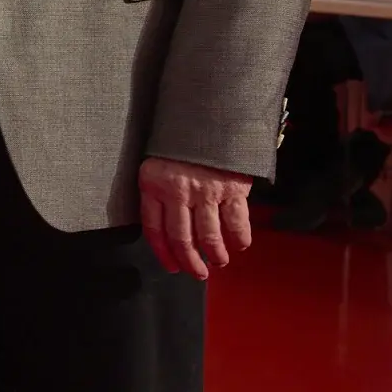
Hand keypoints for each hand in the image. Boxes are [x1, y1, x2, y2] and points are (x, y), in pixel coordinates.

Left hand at [139, 156, 253, 278]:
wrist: (207, 118)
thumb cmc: (179, 146)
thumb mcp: (156, 165)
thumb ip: (158, 193)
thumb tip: (165, 228)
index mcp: (153, 185)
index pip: (154, 230)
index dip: (163, 253)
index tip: (171, 266)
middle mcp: (178, 192)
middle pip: (182, 239)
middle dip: (190, 262)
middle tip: (197, 273)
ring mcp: (205, 191)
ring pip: (209, 236)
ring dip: (215, 254)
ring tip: (218, 262)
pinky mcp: (231, 189)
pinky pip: (236, 222)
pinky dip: (239, 238)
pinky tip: (238, 245)